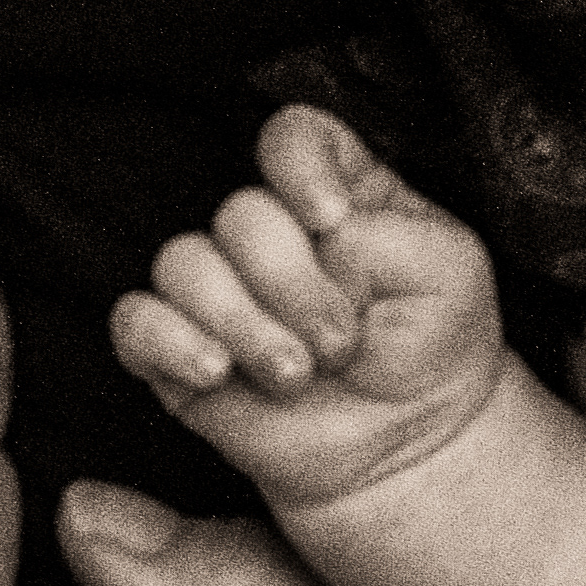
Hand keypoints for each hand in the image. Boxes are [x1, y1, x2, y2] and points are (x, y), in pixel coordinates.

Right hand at [110, 105, 501, 503]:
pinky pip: (135, 322)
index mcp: (330, 193)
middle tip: (339, 345)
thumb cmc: (428, 349)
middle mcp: (264, 233)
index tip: (332, 221)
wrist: (399, 447)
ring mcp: (215, 290)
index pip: (291, 139)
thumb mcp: (450, 274)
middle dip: (291, 284)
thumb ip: (390, 235)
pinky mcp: (174, 350)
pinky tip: (217, 372)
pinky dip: (170, 342)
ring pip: (183, 265)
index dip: (298, 168)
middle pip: (238, 213)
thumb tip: (318, 237)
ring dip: (242, 323)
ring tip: (293, 375)